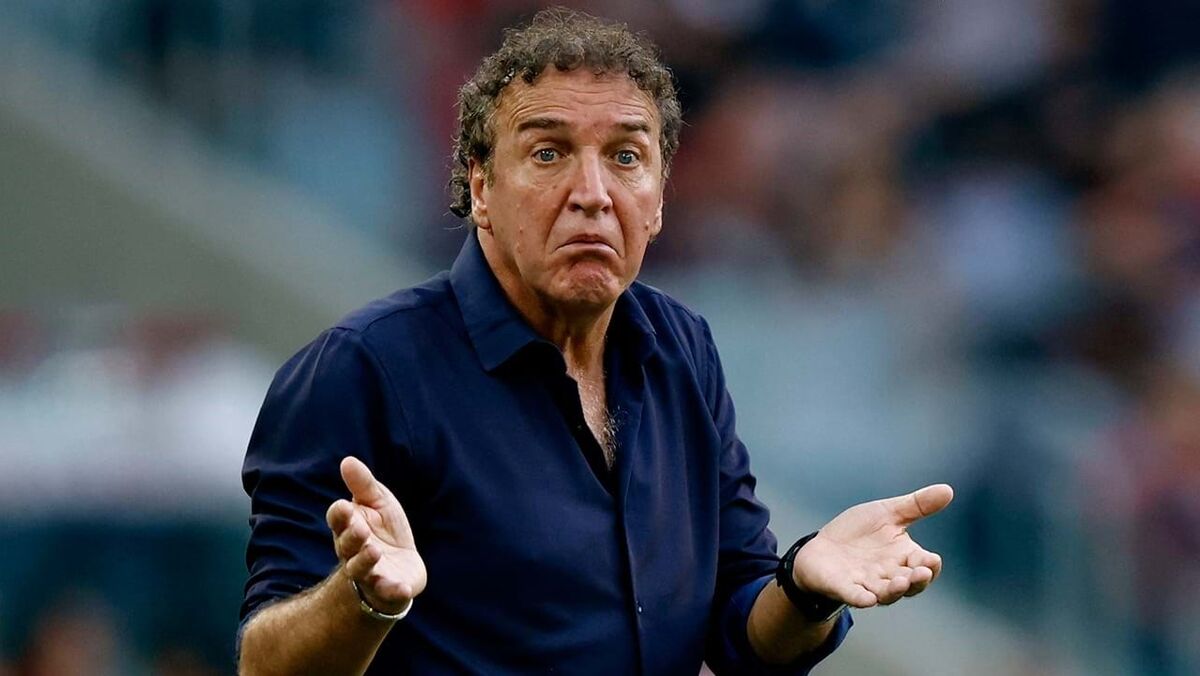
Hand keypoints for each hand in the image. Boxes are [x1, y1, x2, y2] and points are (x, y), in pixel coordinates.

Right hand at [326, 457, 426, 613]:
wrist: (400, 567)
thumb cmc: (383, 531)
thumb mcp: (378, 503)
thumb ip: (363, 485)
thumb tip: (347, 460)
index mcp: (349, 528)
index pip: (338, 520)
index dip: (340, 515)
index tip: (344, 507)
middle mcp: (353, 552)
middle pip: (347, 545)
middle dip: (352, 537)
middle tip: (360, 529)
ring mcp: (369, 573)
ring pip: (360, 569)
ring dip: (365, 561)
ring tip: (374, 551)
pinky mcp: (387, 589)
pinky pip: (387, 592)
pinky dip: (393, 591)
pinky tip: (400, 588)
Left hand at [792, 484, 952, 608]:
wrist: (823, 546)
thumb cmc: (859, 532)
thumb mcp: (887, 513)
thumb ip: (916, 505)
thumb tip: (948, 490)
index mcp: (904, 557)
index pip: (924, 565)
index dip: (930, 565)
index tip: (931, 560)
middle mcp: (890, 575)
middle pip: (910, 584)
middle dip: (917, 580)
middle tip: (921, 573)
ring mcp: (867, 584)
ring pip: (886, 594)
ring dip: (894, 591)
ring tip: (900, 584)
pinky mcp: (844, 588)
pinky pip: (855, 597)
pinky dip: (861, 598)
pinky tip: (867, 599)